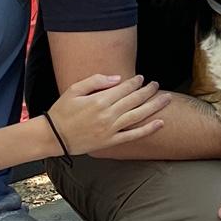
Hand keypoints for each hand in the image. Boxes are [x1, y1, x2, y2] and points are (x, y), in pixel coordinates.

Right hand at [47, 73, 168, 155]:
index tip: (142, 78)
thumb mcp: (74, 89)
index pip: (124, 88)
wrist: (54, 137)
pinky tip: (160, 123)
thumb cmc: (62, 111)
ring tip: (166, 98)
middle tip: (157, 85)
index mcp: (99, 100)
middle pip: (134, 100)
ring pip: (138, 115)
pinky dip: (148, 129)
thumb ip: (96, 81)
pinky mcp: (111, 142)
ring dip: (154, 106)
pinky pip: (133, 135)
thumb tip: (118, 78)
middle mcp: (108, 115)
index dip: (135, 82)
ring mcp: (111, 129)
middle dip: (148, 91)